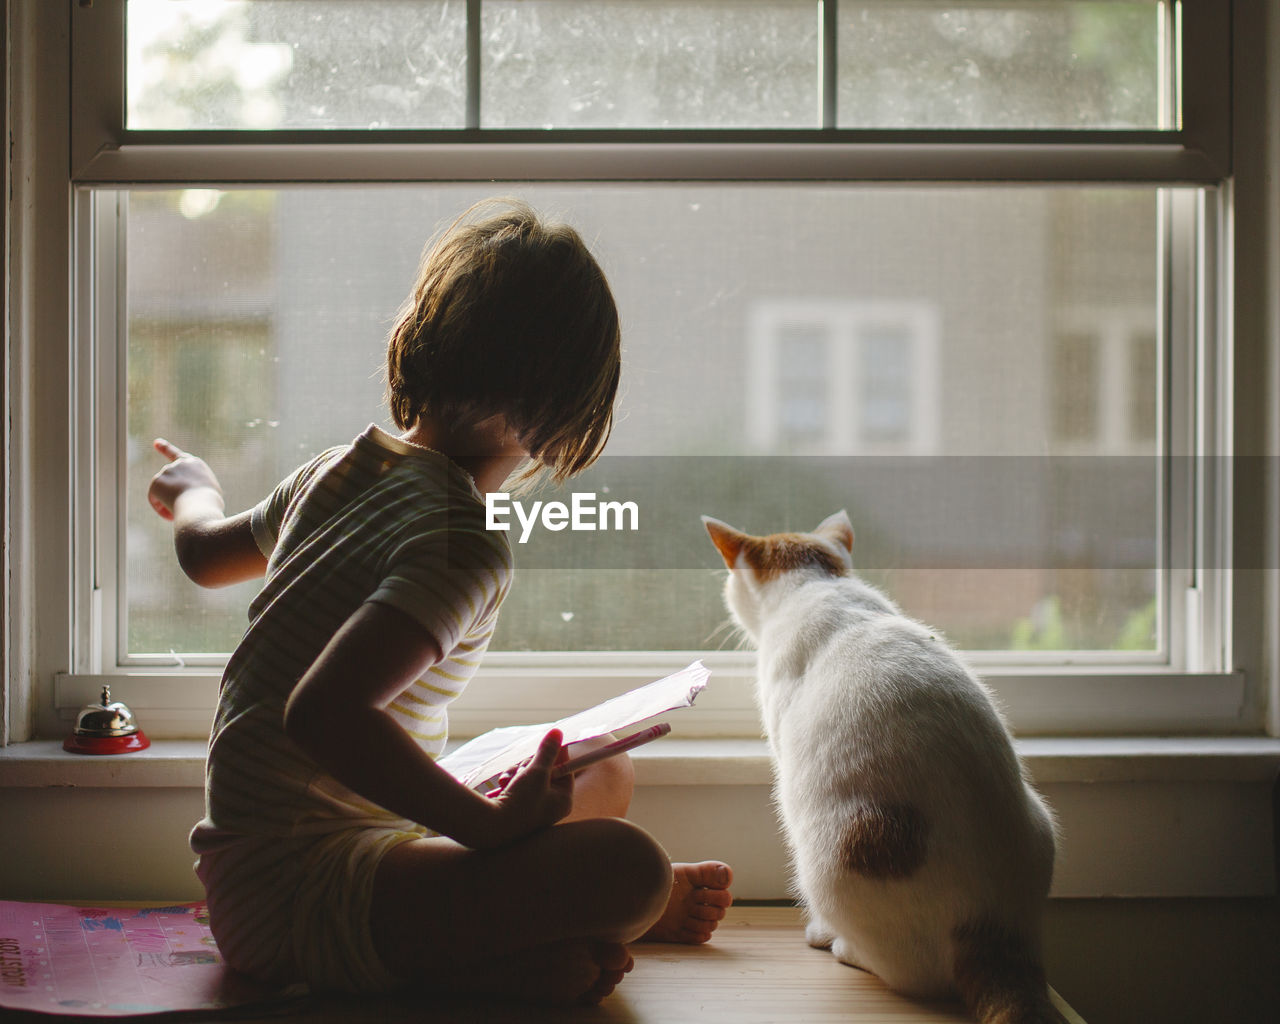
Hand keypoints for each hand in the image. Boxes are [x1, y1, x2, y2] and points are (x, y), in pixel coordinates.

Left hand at [148, 438, 223, 520]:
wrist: (200, 507)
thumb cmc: (210, 505)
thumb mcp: (211, 494)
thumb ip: (197, 490)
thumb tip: (186, 499)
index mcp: (196, 464)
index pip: (178, 454)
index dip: (165, 448)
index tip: (156, 443)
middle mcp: (180, 463)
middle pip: (168, 480)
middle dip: (168, 492)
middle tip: (176, 509)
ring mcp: (167, 470)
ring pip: (163, 492)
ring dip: (169, 503)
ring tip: (181, 512)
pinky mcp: (156, 481)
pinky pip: (155, 499)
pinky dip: (161, 509)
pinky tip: (171, 515)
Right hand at [482, 729, 573, 846]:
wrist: (490, 827)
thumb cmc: (520, 802)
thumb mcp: (537, 772)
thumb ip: (548, 752)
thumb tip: (557, 733)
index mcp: (563, 801)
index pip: (565, 770)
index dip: (556, 754)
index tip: (551, 741)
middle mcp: (550, 806)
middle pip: (545, 771)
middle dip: (529, 765)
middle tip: (523, 770)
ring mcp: (533, 807)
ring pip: (528, 775)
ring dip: (516, 772)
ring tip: (508, 781)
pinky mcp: (517, 806)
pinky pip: (516, 784)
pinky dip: (509, 781)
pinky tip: (502, 786)